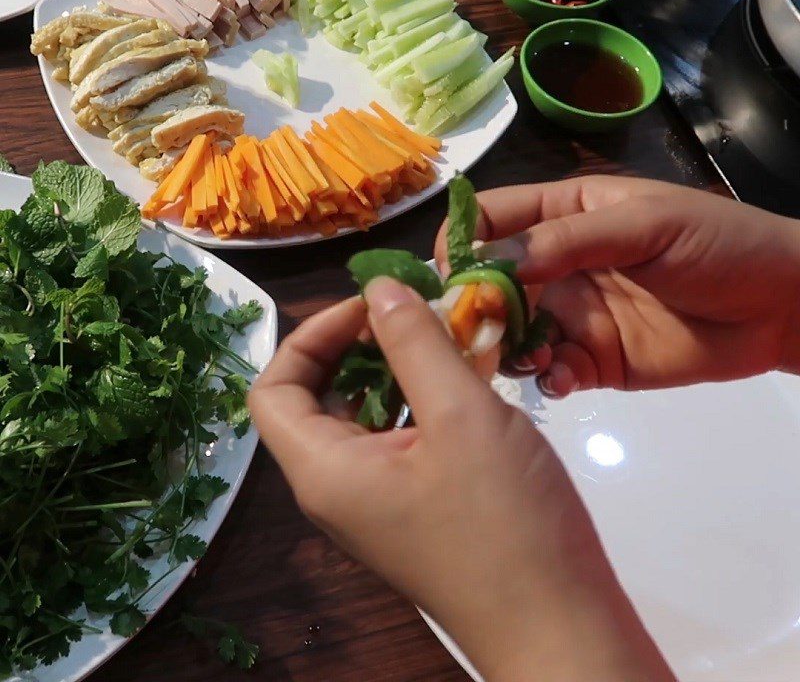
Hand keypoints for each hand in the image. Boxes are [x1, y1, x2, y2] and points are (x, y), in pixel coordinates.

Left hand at [249, 278, 674, 681]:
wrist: (560, 625)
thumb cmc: (505, 519)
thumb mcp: (460, 414)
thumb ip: (414, 343)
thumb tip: (378, 287)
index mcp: (324, 469)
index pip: (274, 387)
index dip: (311, 335)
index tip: (370, 307)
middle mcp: (337, 487)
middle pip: (318, 398)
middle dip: (361, 346)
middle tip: (415, 315)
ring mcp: (377, 502)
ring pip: (366, 415)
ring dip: (400, 369)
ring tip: (449, 337)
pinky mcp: (415, 508)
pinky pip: (400, 439)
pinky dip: (424, 401)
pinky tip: (469, 379)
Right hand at [436, 175, 799, 396]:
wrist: (780, 306)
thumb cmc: (716, 244)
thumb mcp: (645, 224)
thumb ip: (569, 238)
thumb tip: (494, 259)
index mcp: (565, 213)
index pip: (494, 217)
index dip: (466, 239)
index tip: (453, 272)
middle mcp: (557, 265)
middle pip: (491, 280)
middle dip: (476, 304)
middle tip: (474, 329)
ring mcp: (572, 315)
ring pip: (512, 330)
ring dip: (505, 345)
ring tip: (524, 358)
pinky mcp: (591, 361)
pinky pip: (550, 371)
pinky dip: (544, 377)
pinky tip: (559, 378)